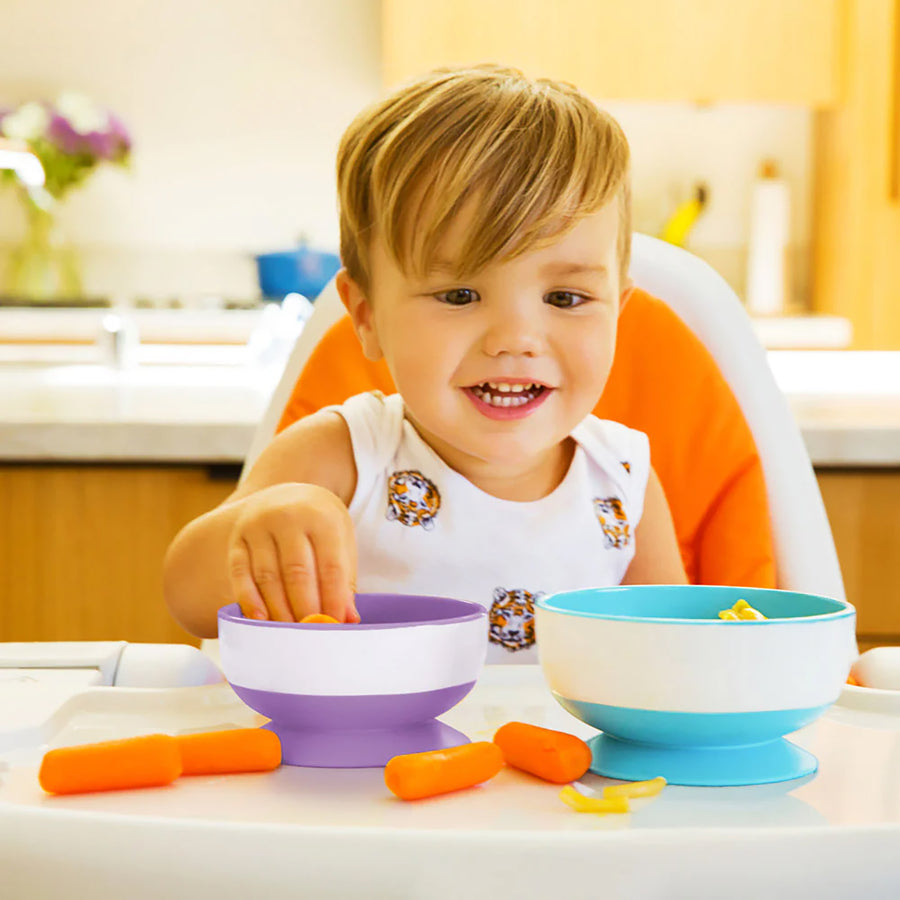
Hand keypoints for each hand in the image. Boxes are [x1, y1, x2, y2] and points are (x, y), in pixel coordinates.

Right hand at [227, 483, 358, 623]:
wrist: (287, 494)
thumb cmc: (320, 525)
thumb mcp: (340, 540)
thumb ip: (345, 578)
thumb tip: (348, 619)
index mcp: (321, 517)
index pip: (330, 565)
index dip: (334, 599)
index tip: (337, 625)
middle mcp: (287, 517)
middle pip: (297, 573)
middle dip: (306, 610)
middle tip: (313, 636)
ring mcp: (258, 526)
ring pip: (268, 578)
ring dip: (279, 611)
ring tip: (291, 634)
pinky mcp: (238, 539)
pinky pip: (241, 575)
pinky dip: (250, 601)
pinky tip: (261, 621)